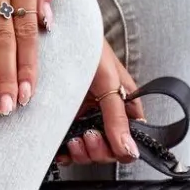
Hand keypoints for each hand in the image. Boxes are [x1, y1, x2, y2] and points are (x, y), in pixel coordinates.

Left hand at [56, 37, 145, 164]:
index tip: (105, 140)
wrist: (59, 34)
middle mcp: (108, 115)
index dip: (119, 149)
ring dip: (82, 154)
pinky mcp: (67, 122)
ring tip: (74, 141)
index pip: (130, 141)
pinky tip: (61, 150)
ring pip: (90, 153)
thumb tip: (128, 149)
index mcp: (126, 106)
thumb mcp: (108, 81)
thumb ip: (117, 117)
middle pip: (110, 151)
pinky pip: (70, 148)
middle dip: (98, 151)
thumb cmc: (89, 48)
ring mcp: (87, 120)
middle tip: (86, 137)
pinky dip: (66, 154)